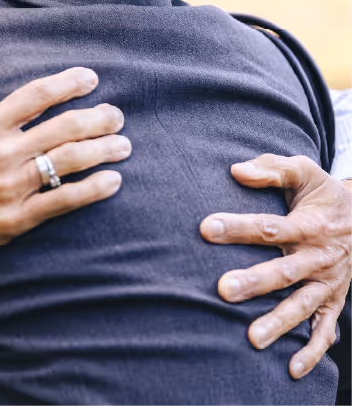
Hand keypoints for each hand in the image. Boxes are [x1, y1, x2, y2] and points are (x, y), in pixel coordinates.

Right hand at [0, 64, 130, 268]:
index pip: (36, 96)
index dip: (68, 84)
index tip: (90, 78)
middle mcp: (2, 154)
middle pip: (65, 128)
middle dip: (98, 117)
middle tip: (117, 115)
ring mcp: (11, 189)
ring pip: (70, 162)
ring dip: (103, 150)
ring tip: (123, 144)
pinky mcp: (14, 220)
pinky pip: (63, 202)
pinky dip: (92, 190)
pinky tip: (112, 182)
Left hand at [201, 154, 351, 378]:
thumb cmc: (322, 194)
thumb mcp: (304, 173)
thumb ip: (272, 169)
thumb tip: (236, 170)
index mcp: (309, 226)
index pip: (270, 228)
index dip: (239, 227)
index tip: (205, 228)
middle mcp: (320, 258)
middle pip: (284, 272)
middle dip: (255, 282)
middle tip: (223, 290)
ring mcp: (328, 283)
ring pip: (302, 306)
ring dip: (278, 323)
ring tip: (251, 339)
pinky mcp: (334, 301)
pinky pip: (325, 331)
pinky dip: (311, 352)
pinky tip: (292, 370)